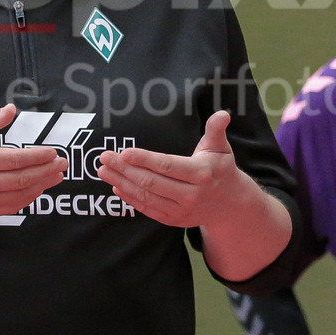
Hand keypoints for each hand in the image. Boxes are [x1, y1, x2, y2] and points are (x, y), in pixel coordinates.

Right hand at [0, 104, 67, 215]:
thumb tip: (11, 110)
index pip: (14, 160)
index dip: (38, 156)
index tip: (54, 152)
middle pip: (20, 179)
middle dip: (46, 171)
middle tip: (63, 163)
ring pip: (17, 196)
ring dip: (41, 186)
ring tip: (56, 176)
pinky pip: (8, 207)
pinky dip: (26, 199)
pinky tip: (37, 189)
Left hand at [96, 110, 248, 228]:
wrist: (231, 206)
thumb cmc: (221, 170)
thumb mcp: (220, 148)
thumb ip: (216, 130)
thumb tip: (223, 114)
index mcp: (201, 174)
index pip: (167, 166)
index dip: (144, 159)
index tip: (124, 152)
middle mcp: (191, 195)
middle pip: (151, 182)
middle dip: (124, 169)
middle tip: (104, 157)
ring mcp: (182, 210)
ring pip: (146, 197)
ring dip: (121, 183)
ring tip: (103, 171)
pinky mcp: (174, 220)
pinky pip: (148, 210)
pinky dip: (130, 199)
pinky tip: (117, 187)